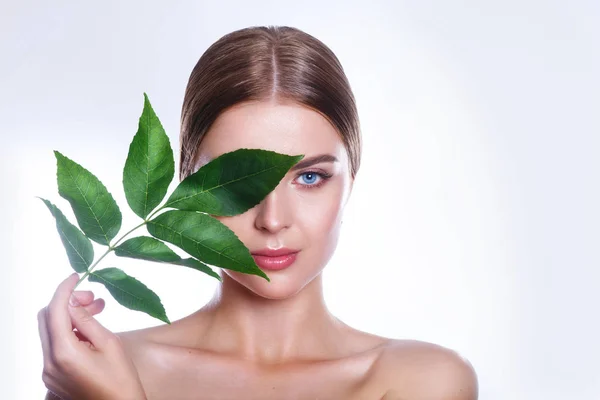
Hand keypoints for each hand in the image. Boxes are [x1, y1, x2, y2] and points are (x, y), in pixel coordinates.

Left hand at [38, 273, 146, 399]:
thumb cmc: (121, 380)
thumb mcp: (109, 343)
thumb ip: (87, 320)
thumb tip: (73, 302)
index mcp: (64, 353)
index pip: (55, 310)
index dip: (64, 290)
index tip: (76, 277)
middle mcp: (49, 363)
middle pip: (46, 319)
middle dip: (67, 302)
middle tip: (92, 299)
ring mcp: (49, 371)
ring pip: (50, 332)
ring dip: (69, 317)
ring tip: (96, 311)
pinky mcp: (53, 377)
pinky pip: (54, 346)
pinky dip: (68, 332)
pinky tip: (89, 330)